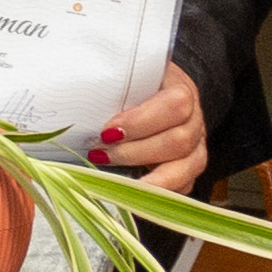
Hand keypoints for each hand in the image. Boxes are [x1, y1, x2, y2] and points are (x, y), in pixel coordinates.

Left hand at [85, 62, 207, 195]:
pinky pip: (182, 188)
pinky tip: (130, 193)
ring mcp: (196, 148)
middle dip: (134, 152)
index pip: (175, 105)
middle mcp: (195, 121)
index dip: (141, 121)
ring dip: (145, 178)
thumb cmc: (137, 87)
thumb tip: (74, 98)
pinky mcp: (190, 170)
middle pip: (179, 141)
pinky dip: (156, 194)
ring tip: (112, 178)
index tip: (107, 131)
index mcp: (181, 91)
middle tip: (100, 154)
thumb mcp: (127, 77)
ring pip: (184, 168)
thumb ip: (110, 86)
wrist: (159, 94)